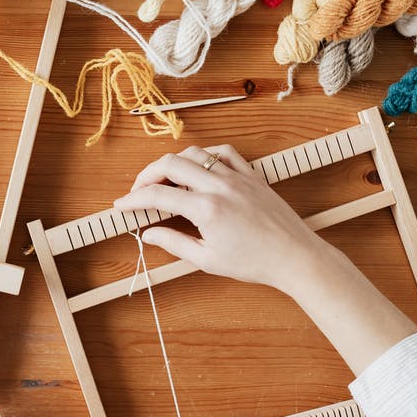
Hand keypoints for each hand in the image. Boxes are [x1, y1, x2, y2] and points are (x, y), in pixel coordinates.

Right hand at [114, 145, 327, 295]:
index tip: (122, 205)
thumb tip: (148, 234)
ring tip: (166, 180)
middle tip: (138, 190)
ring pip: (195, 154)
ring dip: (174, 162)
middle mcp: (219, 186)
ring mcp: (237, 177)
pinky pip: (224, 153)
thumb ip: (174, 243)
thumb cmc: (254, 262)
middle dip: (147, 175)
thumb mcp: (208, 259)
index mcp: (206, 209)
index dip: (134, 199)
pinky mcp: (252, 175)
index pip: (158, 196)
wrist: (295, 256)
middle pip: (170, 164)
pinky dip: (205, 155)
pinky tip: (199, 167)